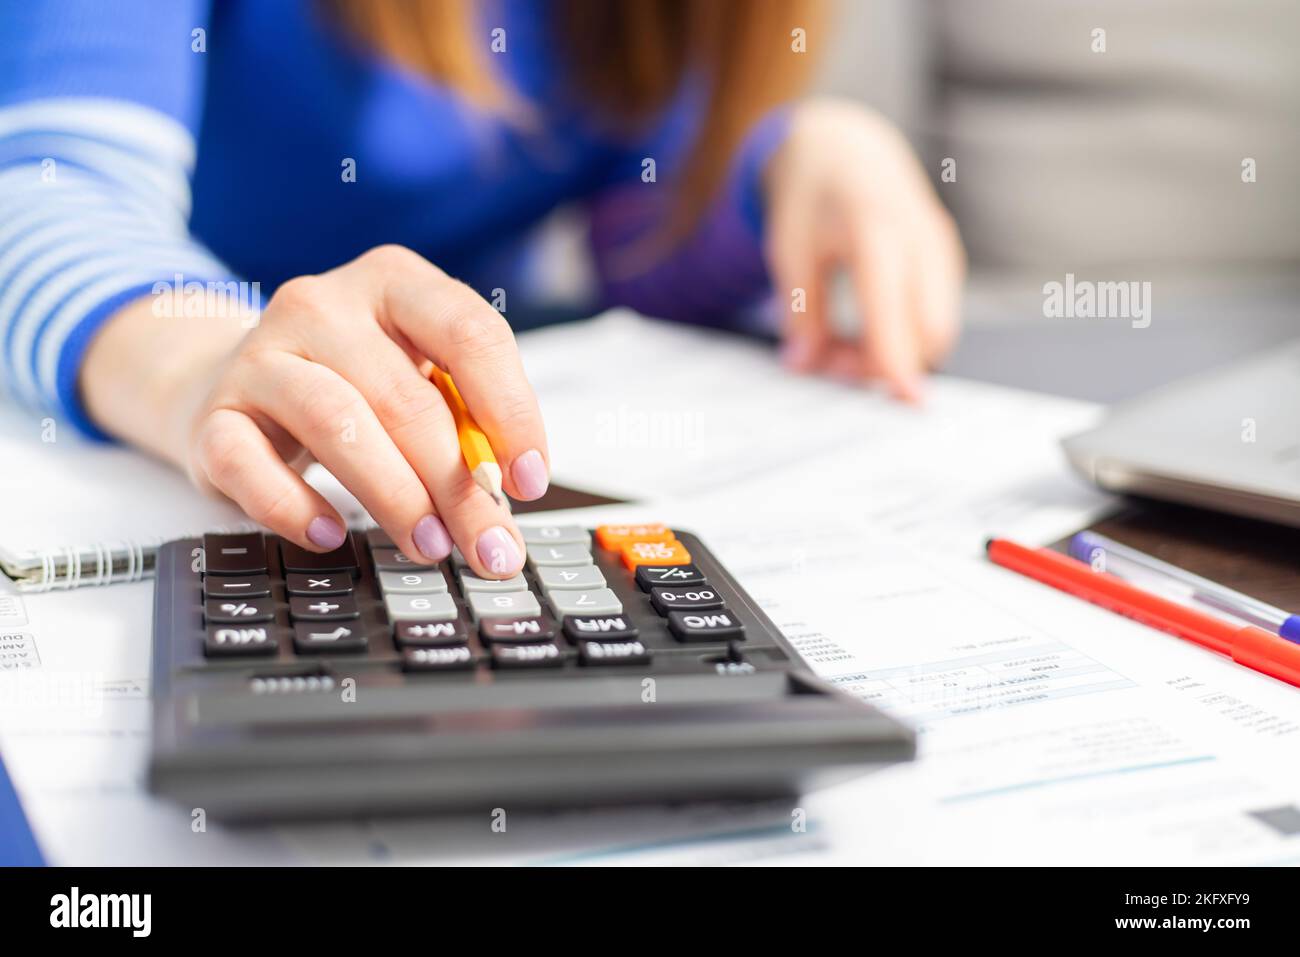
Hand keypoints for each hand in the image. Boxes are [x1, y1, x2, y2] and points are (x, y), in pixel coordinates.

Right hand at [101, 246, 548, 578]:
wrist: (228, 381)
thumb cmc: (351, 385)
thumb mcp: (417, 379)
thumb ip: (465, 425)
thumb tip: (503, 507)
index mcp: (394, 282)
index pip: (471, 333)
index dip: (511, 412)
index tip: (529, 480)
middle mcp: (324, 304)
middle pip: (407, 396)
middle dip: (458, 484)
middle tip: (487, 544)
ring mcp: (261, 355)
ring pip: (338, 424)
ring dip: (395, 496)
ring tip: (429, 546)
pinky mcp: (214, 413)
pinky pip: (249, 464)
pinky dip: (295, 507)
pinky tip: (332, 535)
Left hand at [764, 98, 965, 398]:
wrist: (846, 150)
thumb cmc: (813, 198)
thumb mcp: (789, 251)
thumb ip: (800, 312)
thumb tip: (805, 365)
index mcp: (876, 231)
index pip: (893, 312)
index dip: (897, 361)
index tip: (903, 398)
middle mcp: (920, 238)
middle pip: (926, 331)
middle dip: (884, 363)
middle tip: (830, 361)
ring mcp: (940, 248)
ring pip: (936, 328)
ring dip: (895, 353)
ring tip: (841, 344)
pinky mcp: (945, 259)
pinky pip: (935, 315)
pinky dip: (905, 336)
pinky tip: (865, 330)